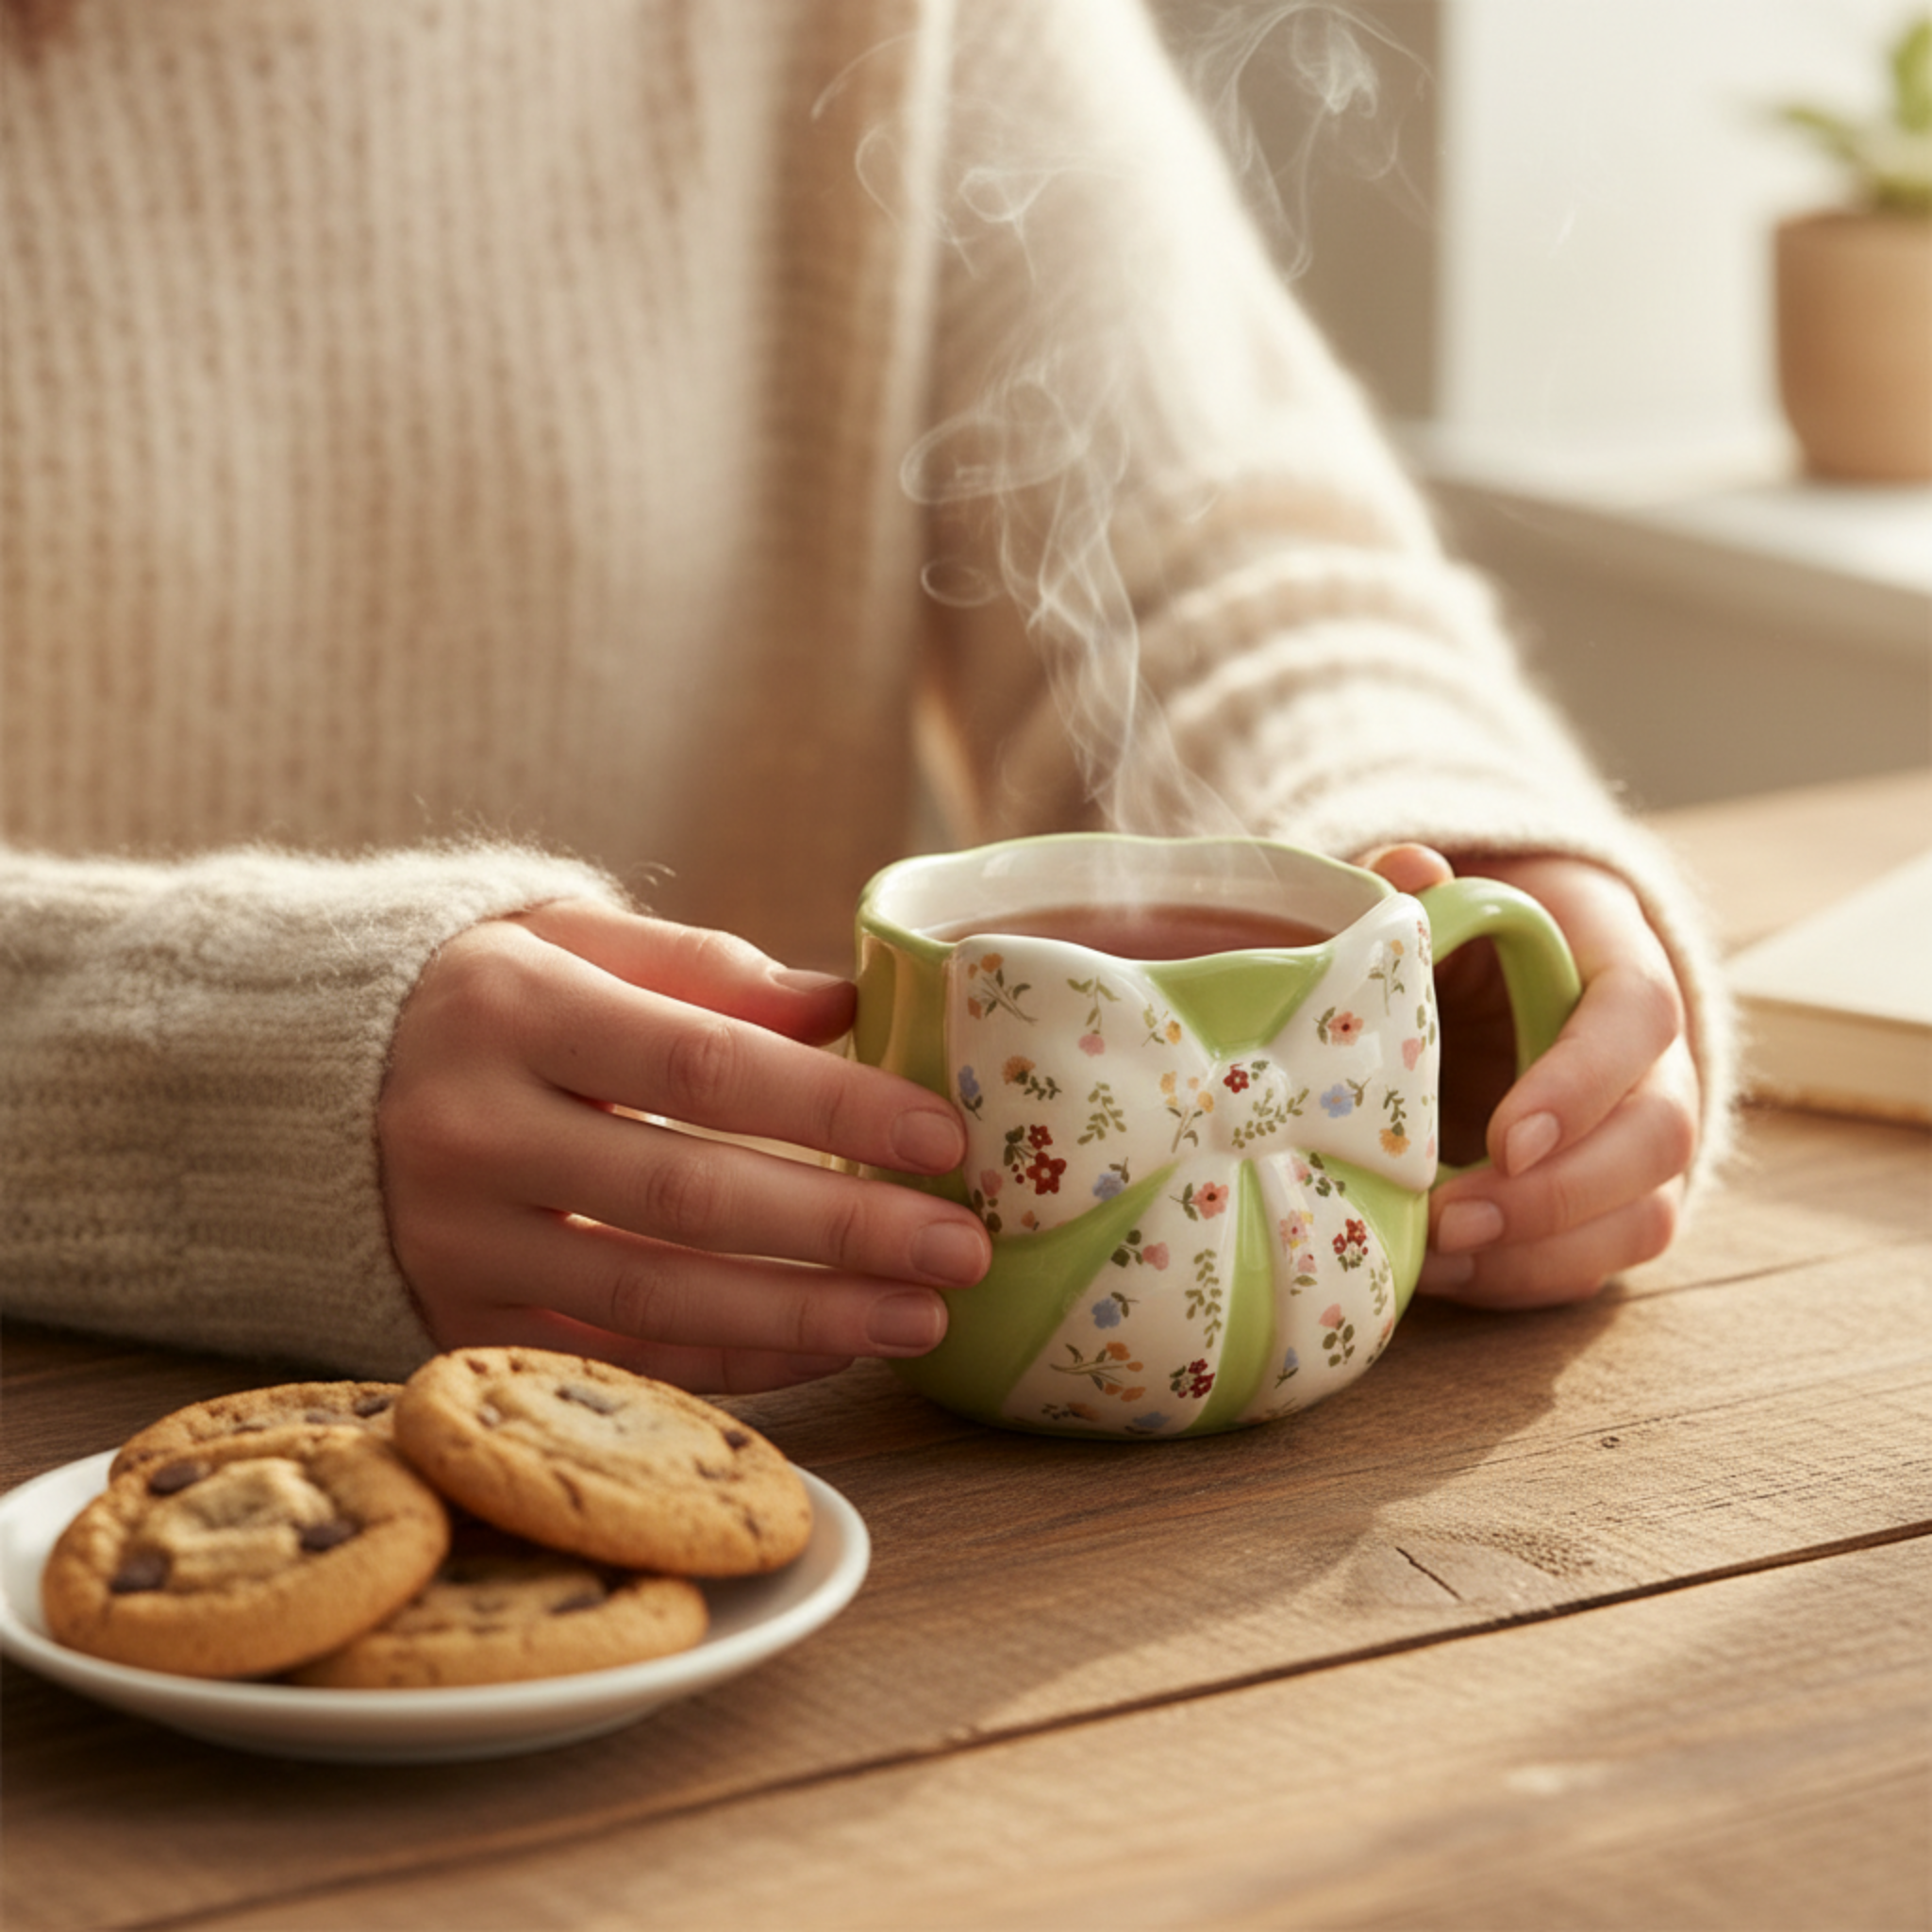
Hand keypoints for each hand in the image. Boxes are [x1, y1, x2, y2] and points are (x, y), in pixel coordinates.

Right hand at [377, 900, 989, 1391]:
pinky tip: (823, 1347)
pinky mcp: (451, 1322)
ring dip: (804, 1316)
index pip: (701, 1065)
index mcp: (509, 1008)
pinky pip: (611, 1358)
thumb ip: (704, 969)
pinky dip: (725, 1364)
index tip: (939, 1136)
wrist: (293, 1080)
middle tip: (961, 1247)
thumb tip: (843, 1004)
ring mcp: (452, 1242)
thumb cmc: (477, 997)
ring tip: (920, 1316)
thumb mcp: (567, 941)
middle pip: (688, 1196)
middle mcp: (469, 1131)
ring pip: (655, 1299)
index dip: (830, 1107)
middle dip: (843, 1229)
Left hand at [1364, 846, 1699, 1306]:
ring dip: (1543, 1252)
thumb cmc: (1475, 932)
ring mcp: (1640, 1143)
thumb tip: (1411, 873)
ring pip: (1643, 1216)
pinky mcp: (1606, 1203)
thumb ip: (1423, 888)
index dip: (1584, 1082)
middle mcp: (1656, 1063)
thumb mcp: (1451, 897)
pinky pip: (1596, 1260)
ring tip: (1440, 1262)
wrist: (1504, 974)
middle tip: (1455, 1218)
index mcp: (1622, 966)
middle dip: (1559, 1193)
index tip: (1509, 1137)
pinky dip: (1524, 1281)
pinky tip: (1446, 1279)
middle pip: (1660, 1137)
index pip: (1639, 1018)